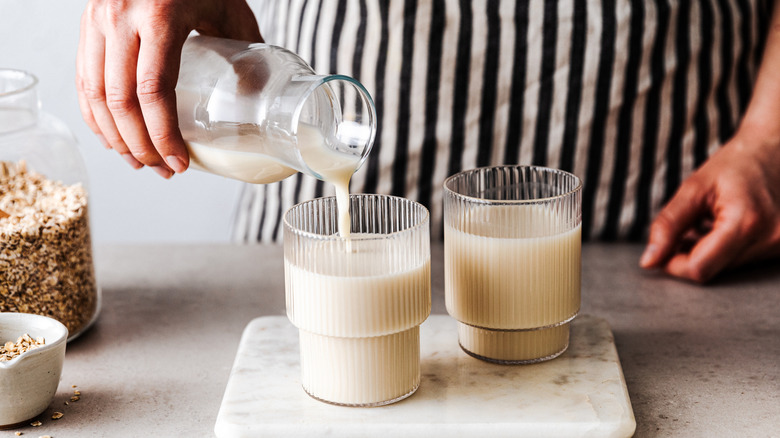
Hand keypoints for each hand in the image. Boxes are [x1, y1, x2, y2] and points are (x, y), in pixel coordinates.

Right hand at [76, 0, 261, 177]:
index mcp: (160, 15)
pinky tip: (112, 137)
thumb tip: (257, 102)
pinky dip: (94, 114)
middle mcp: (120, 17)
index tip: (180, 162)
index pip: (153, 90)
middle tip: (163, 170)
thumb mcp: (231, 10)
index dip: (163, 135)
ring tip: (140, 162)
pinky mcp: (87, 24)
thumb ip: (246, 52)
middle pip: (120, 100)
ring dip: (115, 137)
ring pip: (94, 93)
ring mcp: (97, 19)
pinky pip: (82, 78)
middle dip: (140, 145)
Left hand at [639, 126, 779, 282]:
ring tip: (708, 222)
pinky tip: (724, 227)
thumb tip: (649, 261)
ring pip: (727, 269)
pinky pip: (742, 261)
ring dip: (708, 252)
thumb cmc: (736, 163)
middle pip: (713, 270)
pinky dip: (725, 250)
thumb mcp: (693, 188)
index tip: (663, 250)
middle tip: (686, 229)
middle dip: (690, 255)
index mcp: (746, 223)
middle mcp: (770, 240)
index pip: (700, 268)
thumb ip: (668, 226)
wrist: (777, 150)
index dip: (673, 264)